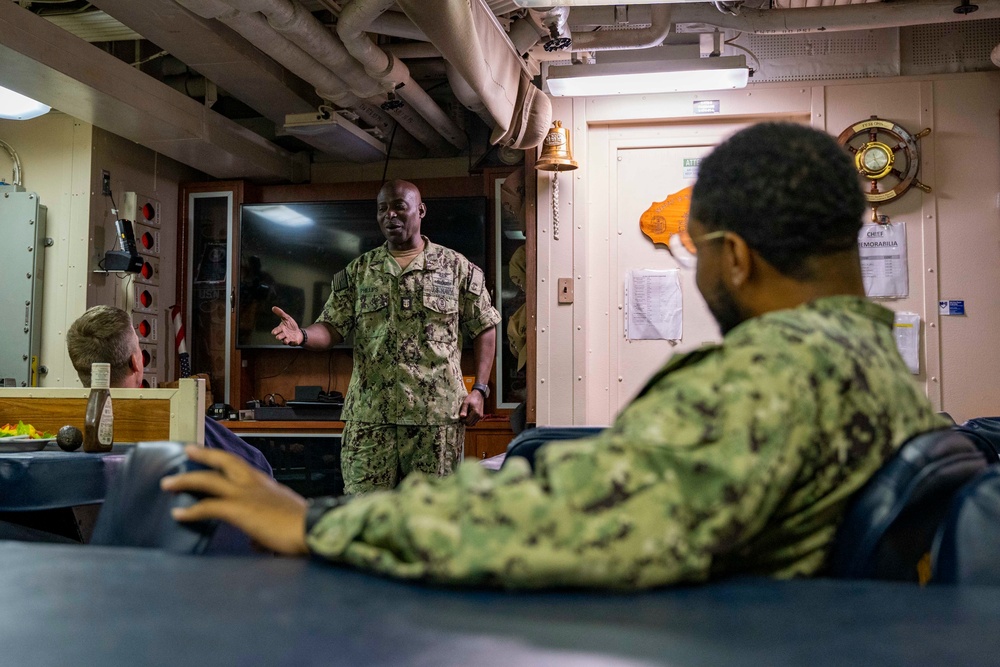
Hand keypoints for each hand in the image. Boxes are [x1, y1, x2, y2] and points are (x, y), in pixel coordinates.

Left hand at [161, 446, 308, 555]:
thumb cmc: (304, 528)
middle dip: (204, 455)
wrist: (312, 529)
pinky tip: (178, 515)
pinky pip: (207, 506)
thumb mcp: (284, 521)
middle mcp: (255, 483)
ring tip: (168, 483)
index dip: (225, 460)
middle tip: (188, 450)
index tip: (213, 455)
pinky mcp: (239, 509)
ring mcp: (245, 494)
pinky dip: (190, 511)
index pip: (241, 467)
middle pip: (224, 461)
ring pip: (208, 479)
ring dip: (186, 480)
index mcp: (266, 484)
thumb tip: (257, 541)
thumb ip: (267, 526)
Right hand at [271, 306, 302, 345]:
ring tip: (286, 340)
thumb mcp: (287, 318)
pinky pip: (293, 343)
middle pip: (279, 337)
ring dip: (286, 340)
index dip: (275, 331)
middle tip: (278, 337)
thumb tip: (273, 307)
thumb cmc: (291, 325)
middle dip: (279, 336)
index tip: (273, 332)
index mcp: (281, 329)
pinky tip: (295, 341)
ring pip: (285, 341)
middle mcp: (283, 335)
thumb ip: (280, 313)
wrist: (298, 333)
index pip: (276, 330)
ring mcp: (288, 339)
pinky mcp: (293, 342)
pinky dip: (293, 342)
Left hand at [459, 390, 484, 425]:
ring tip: (466, 415)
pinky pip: (475, 421)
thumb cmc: (472, 398)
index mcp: (475, 413)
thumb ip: (464, 410)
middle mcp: (479, 416)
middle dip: (465, 421)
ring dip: (468, 421)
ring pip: (472, 423)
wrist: (479, 395)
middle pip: (470, 424)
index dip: (462, 420)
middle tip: (462, 416)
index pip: (467, 422)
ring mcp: (480, 416)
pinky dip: (471, 420)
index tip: (460, 416)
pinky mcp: (480, 416)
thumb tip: (461, 417)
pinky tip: (469, 415)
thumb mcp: (466, 403)